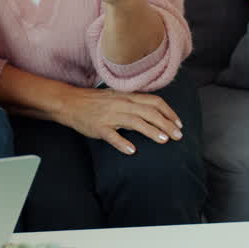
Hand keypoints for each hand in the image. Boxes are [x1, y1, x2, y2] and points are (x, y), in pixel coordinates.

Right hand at [53, 83, 182, 155]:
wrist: (70, 102)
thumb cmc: (94, 101)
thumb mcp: (116, 97)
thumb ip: (133, 103)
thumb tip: (152, 114)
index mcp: (127, 96)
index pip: (154, 101)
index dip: (169, 112)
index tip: (178, 124)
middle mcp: (121, 104)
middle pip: (149, 111)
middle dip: (166, 123)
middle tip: (178, 136)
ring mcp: (109, 115)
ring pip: (135, 122)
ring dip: (151, 131)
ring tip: (163, 140)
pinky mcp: (99, 127)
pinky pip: (112, 135)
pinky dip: (122, 143)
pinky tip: (132, 151)